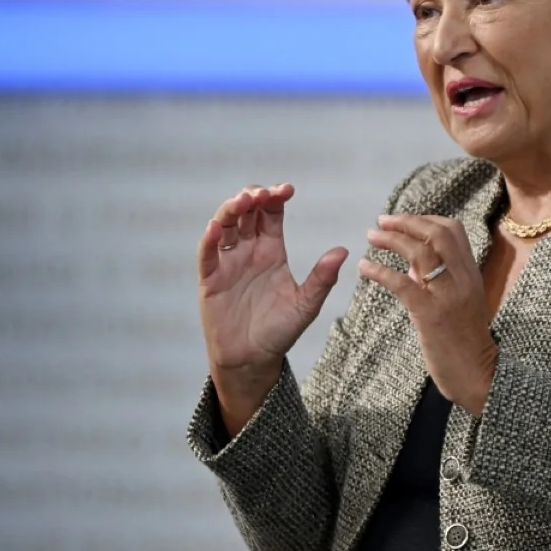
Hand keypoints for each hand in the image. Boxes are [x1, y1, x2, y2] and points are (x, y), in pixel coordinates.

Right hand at [198, 184, 347, 430]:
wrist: (253, 360)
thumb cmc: (279, 331)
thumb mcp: (306, 304)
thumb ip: (322, 278)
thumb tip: (343, 250)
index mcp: (272, 251)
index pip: (271, 214)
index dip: (276, 197)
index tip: (287, 190)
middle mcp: (248, 251)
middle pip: (246, 212)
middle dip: (253, 197)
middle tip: (263, 193)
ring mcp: (227, 263)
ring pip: (225, 226)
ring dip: (231, 210)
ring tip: (243, 200)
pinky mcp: (210, 280)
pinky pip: (207, 254)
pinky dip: (209, 238)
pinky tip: (216, 227)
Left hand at [360, 214, 497, 415]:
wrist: (478, 375)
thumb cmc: (466, 341)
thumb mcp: (462, 302)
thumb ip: (442, 280)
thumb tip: (412, 266)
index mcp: (471, 273)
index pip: (452, 229)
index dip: (424, 219)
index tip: (402, 220)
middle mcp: (462, 278)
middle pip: (436, 233)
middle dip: (406, 222)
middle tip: (381, 222)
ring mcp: (447, 296)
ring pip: (420, 252)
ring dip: (391, 239)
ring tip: (370, 237)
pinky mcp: (430, 315)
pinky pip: (402, 284)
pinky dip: (379, 271)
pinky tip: (364, 268)